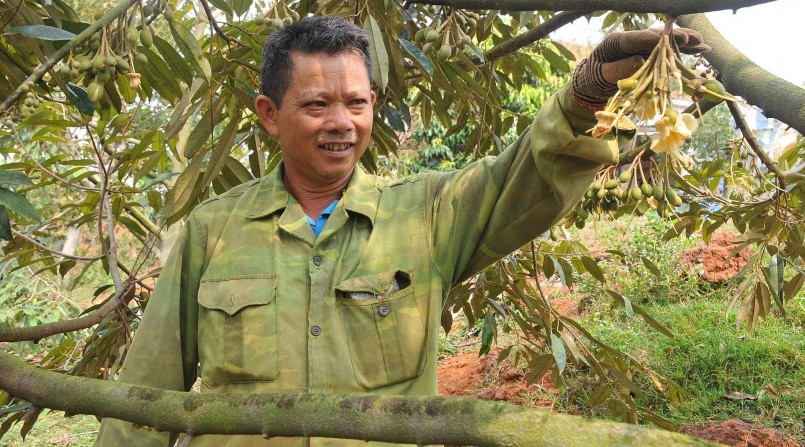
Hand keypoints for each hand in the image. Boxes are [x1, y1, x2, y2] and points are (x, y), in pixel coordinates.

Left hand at [571, 28, 709, 109]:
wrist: (594, 80)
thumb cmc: (595, 77)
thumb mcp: (601, 75)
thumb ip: (618, 68)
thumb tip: (639, 61)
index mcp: (617, 42)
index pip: (635, 38)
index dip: (650, 38)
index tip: (663, 38)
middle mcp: (633, 40)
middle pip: (655, 36)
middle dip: (673, 37)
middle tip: (690, 38)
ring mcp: (643, 46)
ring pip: (666, 42)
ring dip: (684, 41)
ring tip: (701, 42)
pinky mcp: (651, 53)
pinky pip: (670, 50)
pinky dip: (685, 50)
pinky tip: (701, 49)